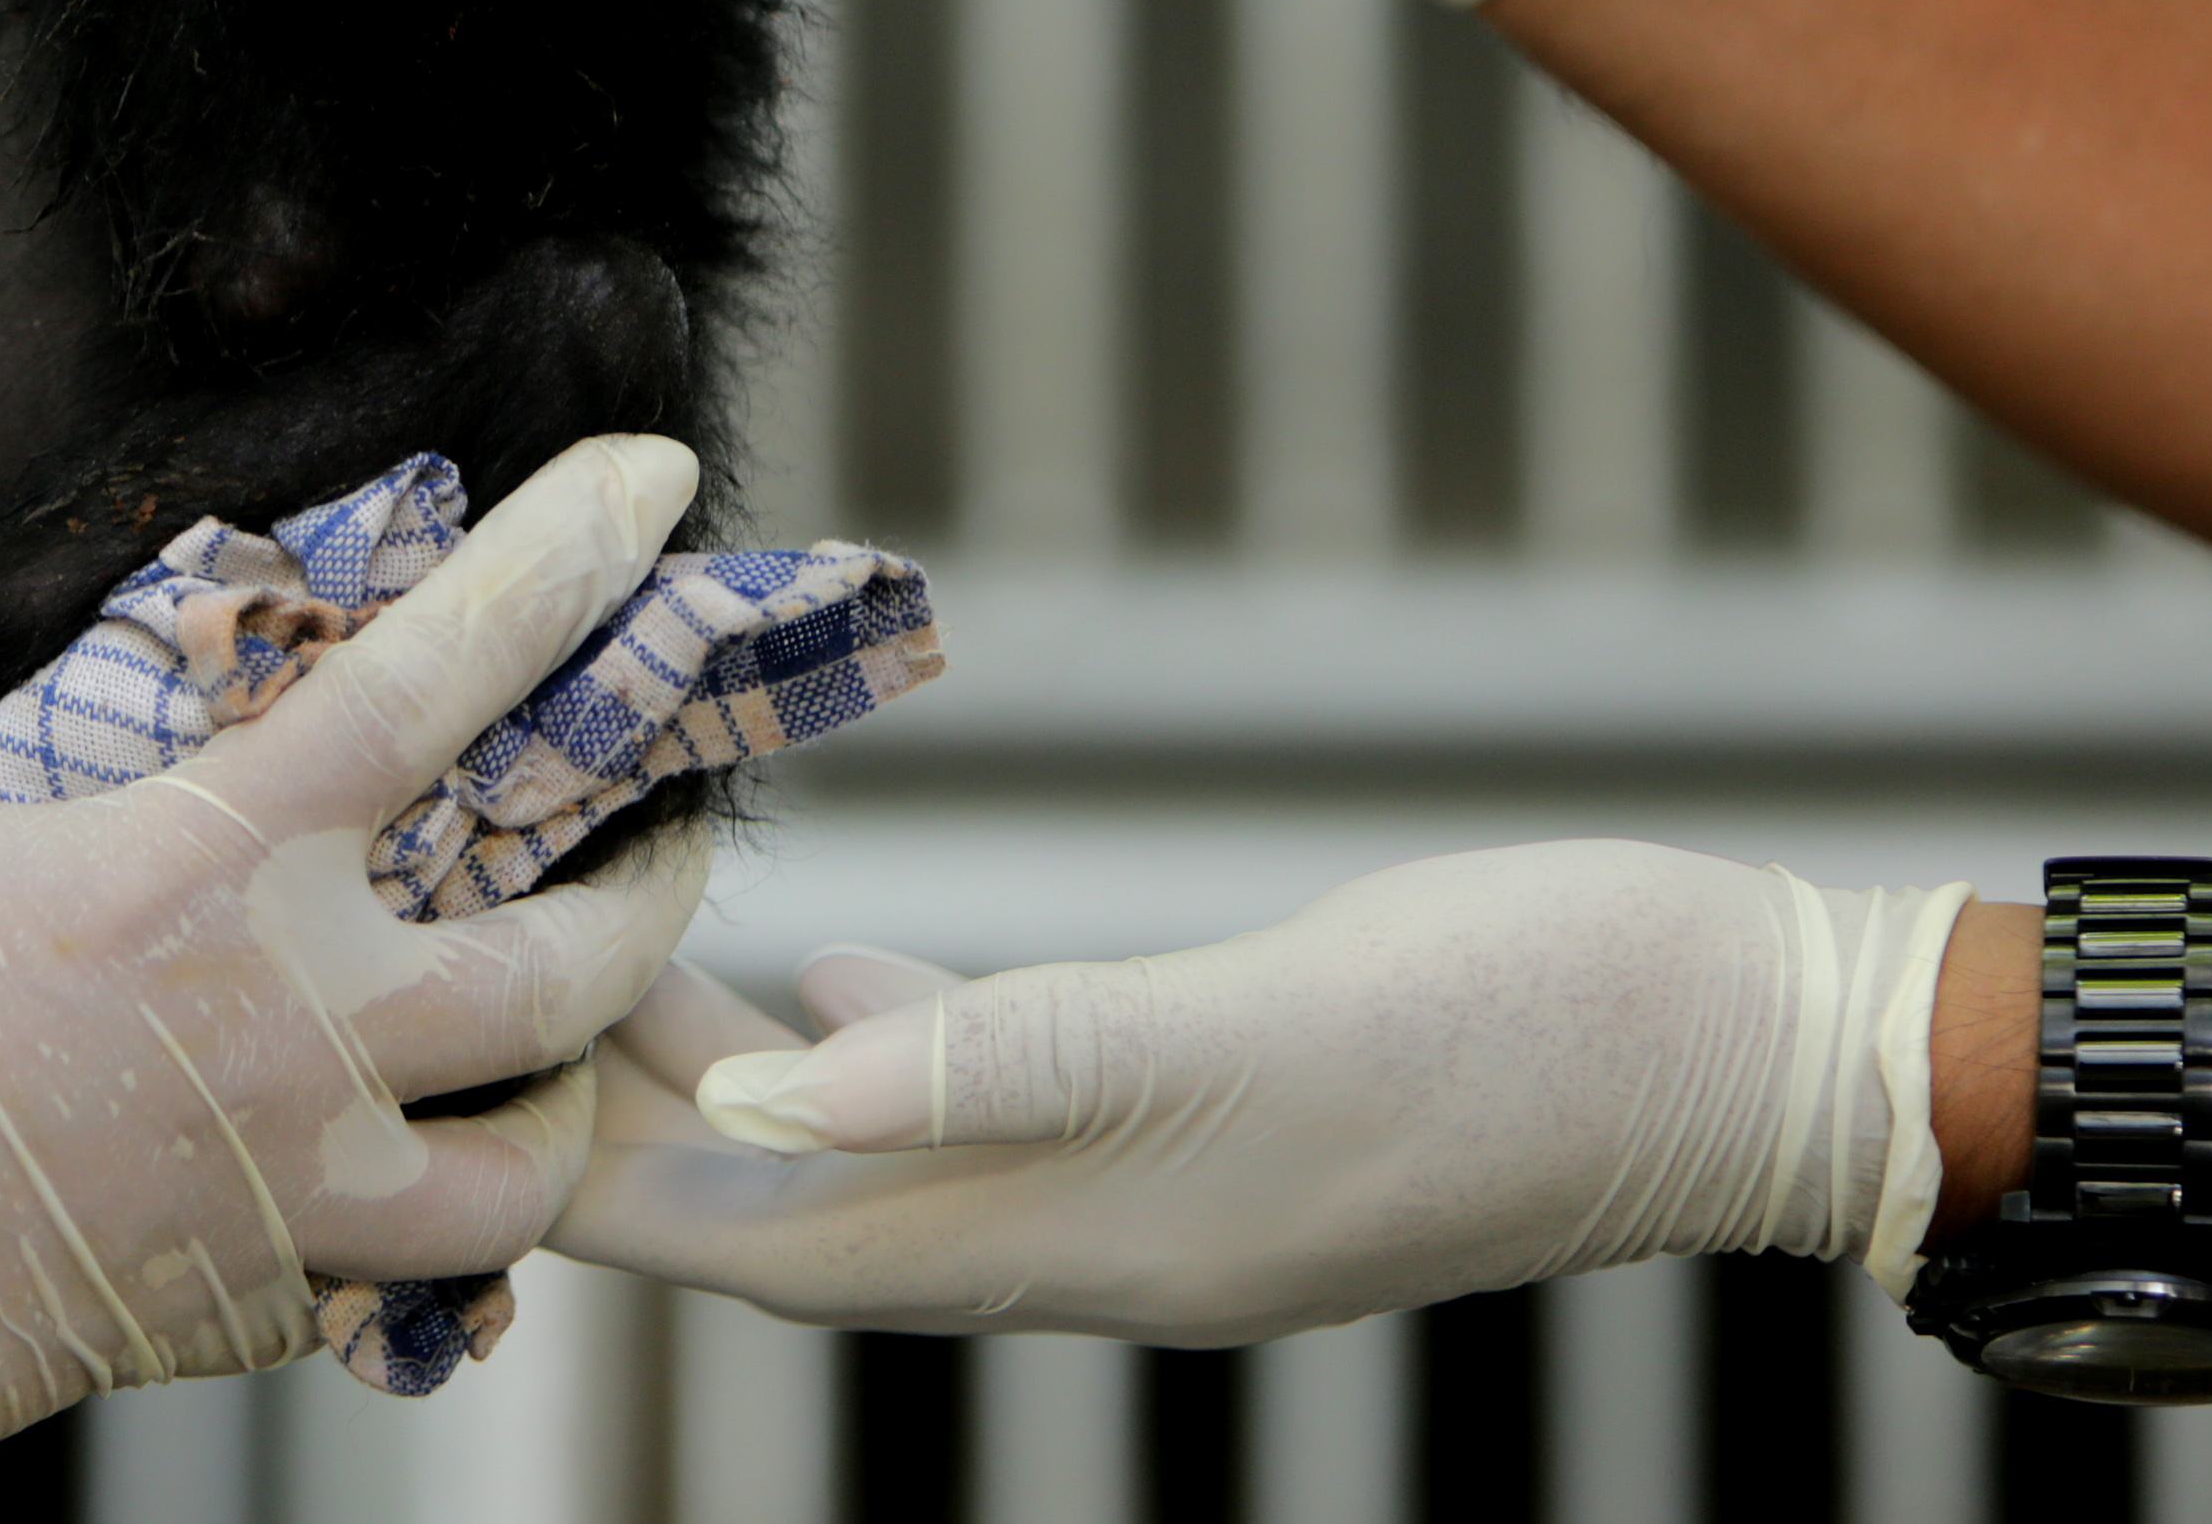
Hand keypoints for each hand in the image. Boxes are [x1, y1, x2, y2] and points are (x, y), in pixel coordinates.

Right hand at [0, 436, 714, 1475]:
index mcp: (198, 870)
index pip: (444, 675)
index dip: (568, 555)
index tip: (656, 478)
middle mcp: (288, 1032)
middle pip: (580, 956)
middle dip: (661, 875)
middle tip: (664, 825)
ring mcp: (283, 1193)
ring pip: (540, 1159)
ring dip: (579, 1087)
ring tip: (565, 1038)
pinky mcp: (241, 1312)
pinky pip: (408, 1277)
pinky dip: (438, 1221)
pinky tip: (407, 1164)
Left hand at [555, 842, 1965, 1347]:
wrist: (1734, 1043)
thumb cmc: (1516, 1028)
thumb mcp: (1243, 1030)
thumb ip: (1005, 1059)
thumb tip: (780, 1081)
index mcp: (1088, 1236)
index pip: (785, 1242)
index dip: (622, 1189)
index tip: (477, 1115)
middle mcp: (1097, 1231)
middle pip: (812, 1205)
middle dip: (654, 1132)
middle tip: (512, 1010)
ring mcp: (1157, 1179)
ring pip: (895, 1149)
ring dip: (761, 1083)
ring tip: (634, 972)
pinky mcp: (1212, 1102)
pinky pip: (998, 1091)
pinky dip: (899, 1039)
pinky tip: (844, 969)